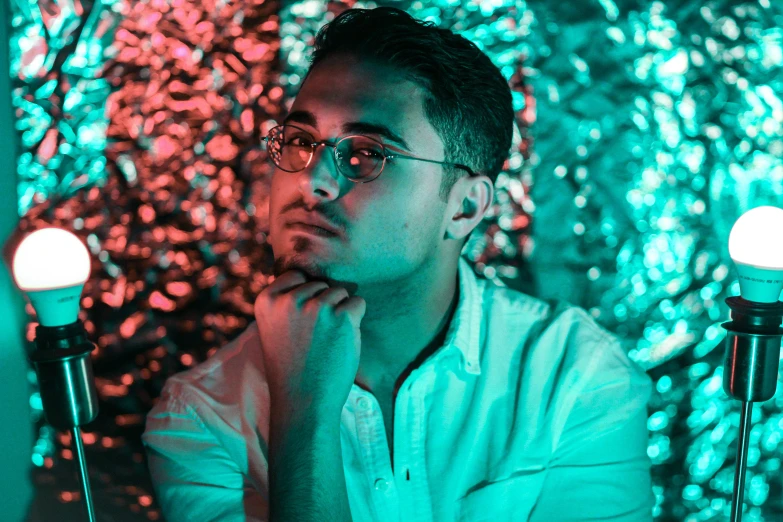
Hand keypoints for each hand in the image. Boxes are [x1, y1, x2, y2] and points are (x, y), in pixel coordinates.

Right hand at [254, 270, 366, 419]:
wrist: (303, 403)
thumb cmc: (292, 367)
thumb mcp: (275, 328)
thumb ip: (286, 302)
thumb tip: (313, 277)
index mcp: (266, 300)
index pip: (297, 276)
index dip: (305, 297)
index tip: (301, 324)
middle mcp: (290, 300)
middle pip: (321, 284)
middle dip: (323, 305)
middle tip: (314, 339)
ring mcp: (316, 307)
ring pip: (340, 292)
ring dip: (340, 313)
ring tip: (326, 342)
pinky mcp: (342, 318)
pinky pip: (358, 303)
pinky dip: (355, 320)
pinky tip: (341, 341)